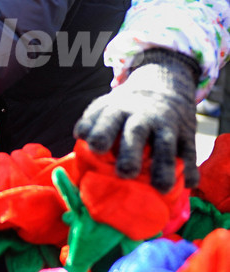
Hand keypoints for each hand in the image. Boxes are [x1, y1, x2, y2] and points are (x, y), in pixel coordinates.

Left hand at [73, 48, 199, 190]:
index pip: (108, 120)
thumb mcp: (107, 106)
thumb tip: (81, 135)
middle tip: (125, 173)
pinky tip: (189, 184)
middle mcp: (143, 116)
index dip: (102, 132)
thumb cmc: (126, 107)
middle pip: (136, 132)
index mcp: (119, 110)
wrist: (163, 83)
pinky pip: (190, 152)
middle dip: (131, 152)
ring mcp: (166, 125)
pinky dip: (191, 168)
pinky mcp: (186, 133)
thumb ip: (93, 121)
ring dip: (164, 166)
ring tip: (160, 188)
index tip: (95, 147)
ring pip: (165, 145)